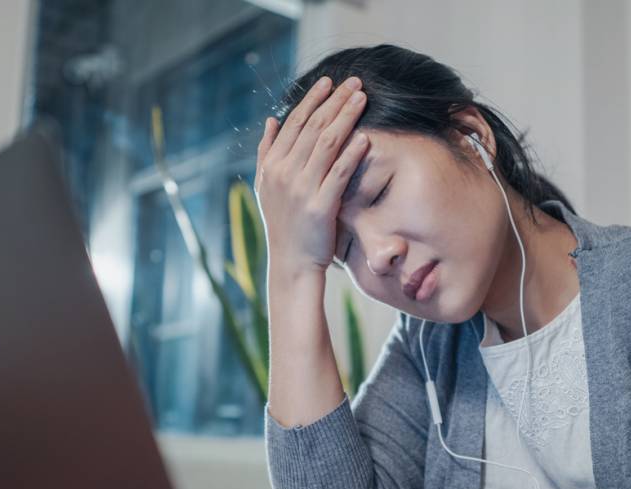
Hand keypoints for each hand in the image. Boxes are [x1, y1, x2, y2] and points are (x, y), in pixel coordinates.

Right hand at [254, 75, 369, 277]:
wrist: (290, 263)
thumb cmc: (283, 224)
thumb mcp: (266, 187)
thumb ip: (267, 152)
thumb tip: (271, 120)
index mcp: (272, 166)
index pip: (293, 124)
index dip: (312, 100)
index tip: (329, 82)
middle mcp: (284, 174)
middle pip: (312, 128)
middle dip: (334, 101)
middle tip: (354, 83)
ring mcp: (301, 190)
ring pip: (326, 144)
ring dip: (345, 118)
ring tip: (362, 99)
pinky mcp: (319, 207)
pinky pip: (338, 174)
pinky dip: (351, 154)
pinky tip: (364, 138)